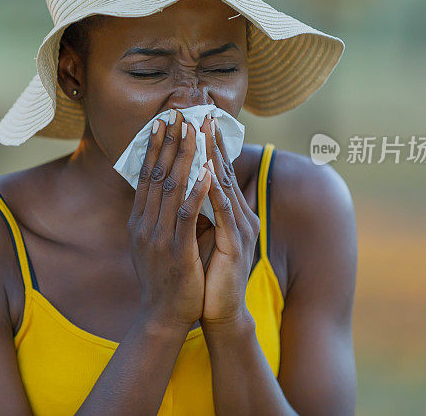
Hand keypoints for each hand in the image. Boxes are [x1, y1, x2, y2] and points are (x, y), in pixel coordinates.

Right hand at [128, 109, 212, 330]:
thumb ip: (159, 217)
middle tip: (176, 114)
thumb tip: (169, 190)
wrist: (163, 316)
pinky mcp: (176, 250)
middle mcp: (144, 224)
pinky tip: (206, 171)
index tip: (162, 123)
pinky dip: (196, 190)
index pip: (145, 176)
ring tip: (192, 131)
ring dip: (183, 157)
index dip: (154, 147)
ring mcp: (158, 236)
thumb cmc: (165, 278)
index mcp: (139, 221)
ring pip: (170, 188)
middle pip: (156, 174)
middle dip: (167, 142)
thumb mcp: (154, 243)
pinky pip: (186, 214)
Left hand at [198, 113, 259, 326]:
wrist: (219, 312)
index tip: (195, 119)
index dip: (207, 145)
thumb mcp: (202, 237)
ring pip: (224, 186)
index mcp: (231, 213)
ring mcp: (241, 229)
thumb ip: (199, 213)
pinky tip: (207, 171)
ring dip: (212, 157)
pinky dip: (214, 190)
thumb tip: (184, 188)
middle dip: (210, 142)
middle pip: (223, 172)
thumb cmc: (208, 275)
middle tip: (200, 113)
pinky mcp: (236, 245)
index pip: (217, 172)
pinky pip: (224, 212)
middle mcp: (240, 216)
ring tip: (202, 131)